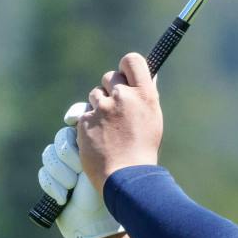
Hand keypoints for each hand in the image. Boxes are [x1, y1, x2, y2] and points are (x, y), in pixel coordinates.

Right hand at [39, 109, 125, 237]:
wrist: (99, 221)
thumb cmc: (109, 191)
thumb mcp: (110, 162)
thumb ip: (103, 139)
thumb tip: (94, 113)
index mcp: (94, 144)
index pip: (78, 120)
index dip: (75, 116)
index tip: (72, 120)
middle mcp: (78, 152)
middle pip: (61, 138)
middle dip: (68, 154)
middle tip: (80, 169)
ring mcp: (64, 167)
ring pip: (50, 156)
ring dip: (61, 172)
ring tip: (72, 186)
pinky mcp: (53, 182)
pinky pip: (44, 175)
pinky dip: (53, 186)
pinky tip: (63, 197)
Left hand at [75, 52, 163, 191]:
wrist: (126, 177)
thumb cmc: (143, 150)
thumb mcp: (153, 119)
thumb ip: (146, 96)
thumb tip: (149, 76)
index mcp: (145, 94)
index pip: (132, 60)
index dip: (126, 66)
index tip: (124, 75)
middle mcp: (123, 96)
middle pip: (110, 76)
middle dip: (110, 89)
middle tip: (115, 107)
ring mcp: (102, 108)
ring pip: (95, 95)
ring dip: (99, 106)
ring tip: (108, 128)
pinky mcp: (85, 120)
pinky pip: (84, 113)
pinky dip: (89, 123)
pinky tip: (98, 138)